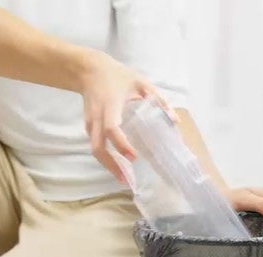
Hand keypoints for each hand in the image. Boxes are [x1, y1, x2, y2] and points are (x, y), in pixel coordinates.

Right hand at [78, 52, 175, 181]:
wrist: (88, 71)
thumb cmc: (116, 76)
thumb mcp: (140, 82)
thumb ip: (158, 100)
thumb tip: (174, 121)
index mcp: (110, 105)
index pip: (111, 129)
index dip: (120, 144)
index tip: (133, 157)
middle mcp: (97, 118)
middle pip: (98, 147)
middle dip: (111, 165)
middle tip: (126, 179)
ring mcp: (90, 123)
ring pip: (95, 150)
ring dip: (107, 165)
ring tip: (123, 178)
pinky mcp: (88, 127)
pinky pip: (94, 145)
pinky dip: (105, 158)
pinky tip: (116, 165)